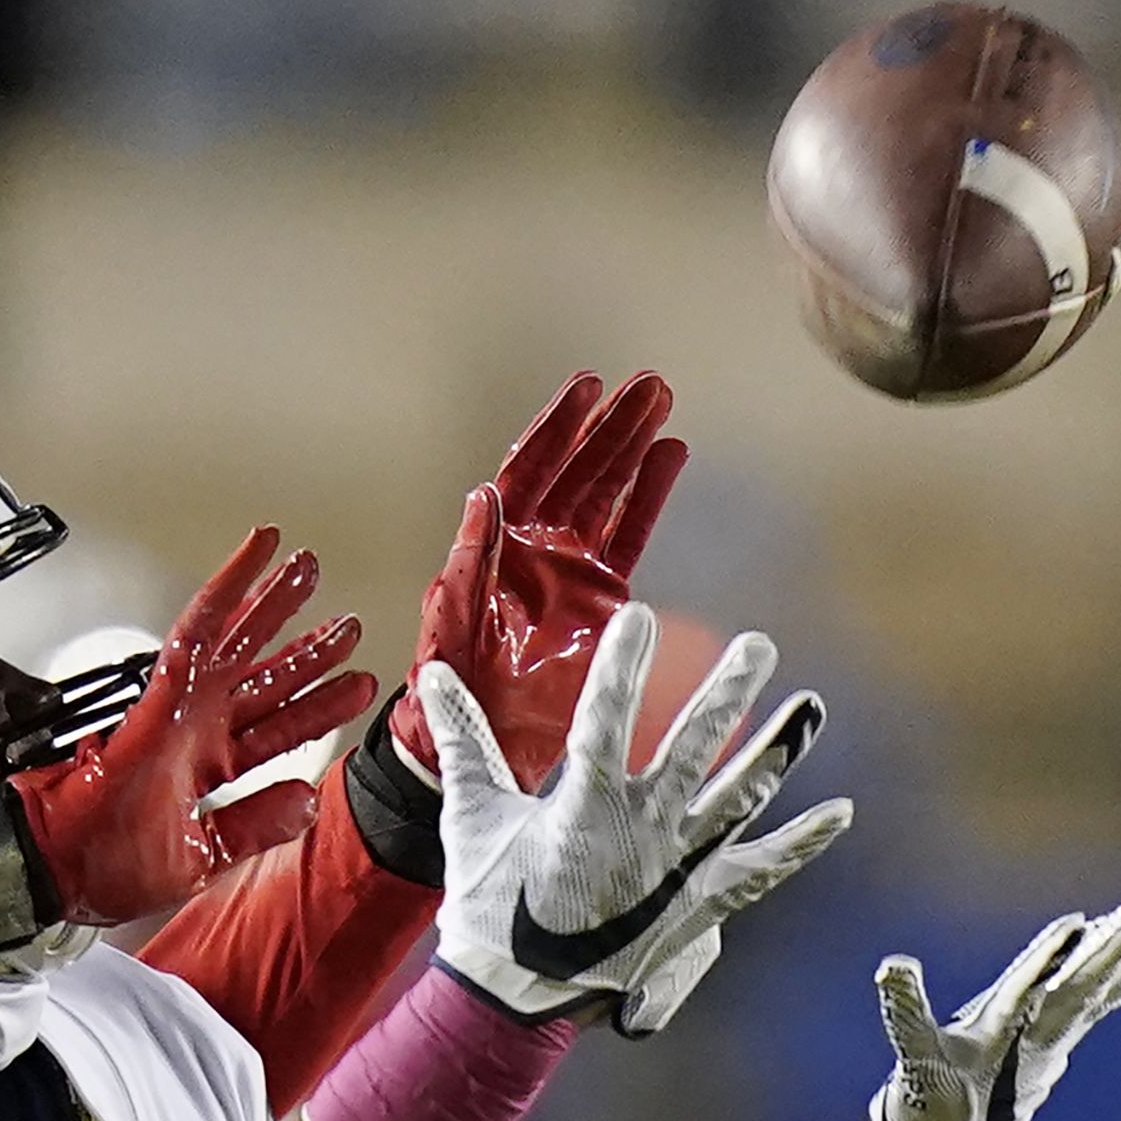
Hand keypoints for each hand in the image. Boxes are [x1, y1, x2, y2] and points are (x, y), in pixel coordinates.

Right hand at [9, 528, 378, 925]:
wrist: (54, 863)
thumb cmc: (105, 866)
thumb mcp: (201, 856)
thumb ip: (255, 824)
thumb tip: (305, 799)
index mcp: (207, 769)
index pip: (279, 730)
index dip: (319, 708)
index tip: (357, 687)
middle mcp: (197, 731)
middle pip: (265, 680)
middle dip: (307, 650)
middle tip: (345, 624)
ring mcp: (180, 708)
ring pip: (237, 642)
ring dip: (273, 604)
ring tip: (304, 568)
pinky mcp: (160, 692)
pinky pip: (199, 628)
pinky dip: (228, 589)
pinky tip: (255, 556)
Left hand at [398, 370, 688, 773]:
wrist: (483, 735)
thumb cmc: (453, 678)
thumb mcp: (451, 616)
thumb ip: (471, 556)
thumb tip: (485, 493)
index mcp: (495, 539)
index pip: (531, 466)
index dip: (560, 425)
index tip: (589, 386)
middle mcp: (535, 544)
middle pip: (578, 470)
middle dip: (610, 427)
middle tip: (646, 385)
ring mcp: (570, 567)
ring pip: (608, 493)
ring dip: (634, 450)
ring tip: (662, 405)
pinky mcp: (601, 597)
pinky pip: (629, 535)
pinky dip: (649, 497)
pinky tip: (669, 459)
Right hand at [418, 603, 847, 1035]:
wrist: (521, 1000)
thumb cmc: (493, 910)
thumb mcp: (471, 819)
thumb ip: (463, 743)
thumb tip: (434, 678)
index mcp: (586, 805)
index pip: (607, 715)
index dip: (623, 664)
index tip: (641, 616)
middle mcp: (645, 830)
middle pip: (697, 746)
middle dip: (729, 690)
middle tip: (759, 646)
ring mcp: (680, 868)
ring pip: (741, 797)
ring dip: (779, 750)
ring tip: (812, 708)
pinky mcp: (701, 905)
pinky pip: (761, 871)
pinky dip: (801, 844)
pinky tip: (839, 814)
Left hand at [841, 882, 1120, 1120]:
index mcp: (934, 1078)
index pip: (912, 1038)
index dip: (903, 1008)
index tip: (892, 972)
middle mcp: (982, 1039)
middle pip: (1028, 992)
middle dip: (1071, 957)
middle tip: (1110, 918)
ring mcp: (1019, 1027)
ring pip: (1076, 977)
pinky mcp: (1047, 1029)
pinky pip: (1097, 989)